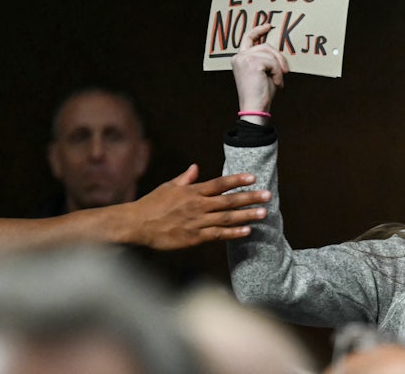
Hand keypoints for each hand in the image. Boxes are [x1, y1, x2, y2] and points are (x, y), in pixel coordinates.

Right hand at [124, 164, 268, 249]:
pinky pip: (217, 235)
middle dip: (250, 198)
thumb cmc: (152, 204)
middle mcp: (198, 205)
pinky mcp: (194, 237)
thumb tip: (196, 167)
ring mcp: (197, 222)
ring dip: (246, 215)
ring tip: (263, 213)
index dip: (237, 180)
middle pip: (228, 201)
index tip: (253, 178)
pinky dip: (233, 233)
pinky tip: (247, 231)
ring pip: (227, 218)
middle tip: (267, 196)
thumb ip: (186, 178)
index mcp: (193, 192)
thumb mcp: (169, 187)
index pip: (220, 184)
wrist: (136, 224)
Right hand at [232, 23, 288, 118]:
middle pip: (265, 46)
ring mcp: (244, 58)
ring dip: (278, 68)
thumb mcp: (264, 72)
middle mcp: (239, 57)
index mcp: (239, 59)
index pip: (248, 38)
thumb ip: (266, 59)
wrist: (255, 108)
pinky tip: (276, 83)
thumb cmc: (260, 94)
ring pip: (270, 54)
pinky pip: (273, 62)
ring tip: (277, 81)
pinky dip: (278, 73)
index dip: (258, 30)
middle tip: (285, 71)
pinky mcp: (252, 62)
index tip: (268, 26)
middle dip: (278, 57)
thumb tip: (277, 50)